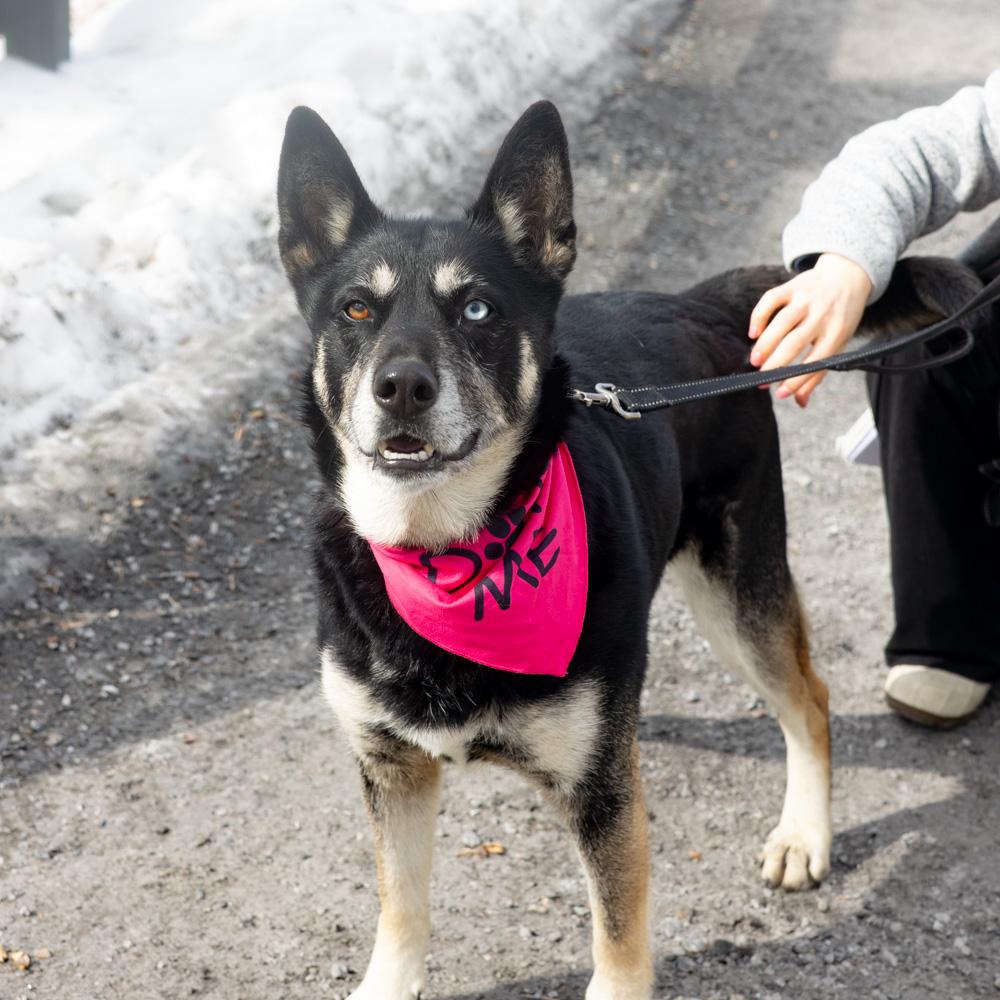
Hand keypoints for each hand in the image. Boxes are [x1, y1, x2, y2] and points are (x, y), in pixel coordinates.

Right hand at [748, 253, 872, 406]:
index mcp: (836, 332)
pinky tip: (753, 332)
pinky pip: (770, 300)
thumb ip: (817, 372)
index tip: (779, 393)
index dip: (796, 379)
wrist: (848, 276)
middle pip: (794, 342)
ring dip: (765, 343)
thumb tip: (800, 402)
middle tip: (760, 377)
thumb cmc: (840, 317)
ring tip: (755, 360)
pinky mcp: (792, 285)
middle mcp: (822, 315)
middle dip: (775, 363)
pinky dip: (759, 316)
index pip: (815, 360)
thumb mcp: (837, 343)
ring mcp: (806, 298)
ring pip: (781, 322)